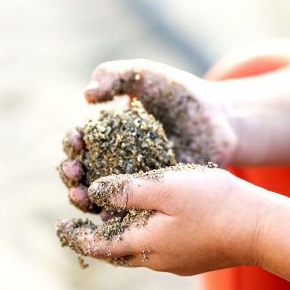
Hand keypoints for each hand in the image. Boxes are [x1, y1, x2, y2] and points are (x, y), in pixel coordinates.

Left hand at [58, 165, 268, 275]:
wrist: (261, 228)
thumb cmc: (215, 203)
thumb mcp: (165, 188)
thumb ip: (126, 190)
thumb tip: (94, 192)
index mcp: (143, 243)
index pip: (97, 245)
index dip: (75, 236)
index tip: (59, 227)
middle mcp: (155, 259)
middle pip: (114, 252)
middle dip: (93, 238)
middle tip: (79, 224)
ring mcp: (176, 261)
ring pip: (136, 250)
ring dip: (118, 235)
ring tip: (110, 219)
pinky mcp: (193, 257)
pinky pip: (157, 247)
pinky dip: (142, 234)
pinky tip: (148, 220)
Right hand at [59, 59, 238, 214]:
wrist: (217, 117)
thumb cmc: (177, 93)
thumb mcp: (143, 74)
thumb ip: (114, 75)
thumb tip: (87, 95)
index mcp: (106, 133)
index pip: (80, 141)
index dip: (73, 142)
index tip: (75, 140)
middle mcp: (114, 160)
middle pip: (83, 172)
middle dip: (72, 173)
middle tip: (72, 171)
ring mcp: (133, 181)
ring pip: (101, 195)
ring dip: (85, 199)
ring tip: (80, 196)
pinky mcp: (152, 197)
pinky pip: (131, 209)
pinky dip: (117, 214)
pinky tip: (110, 214)